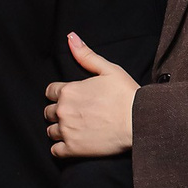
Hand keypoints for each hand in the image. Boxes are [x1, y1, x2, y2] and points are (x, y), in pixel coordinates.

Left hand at [46, 32, 137, 157]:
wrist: (140, 121)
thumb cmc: (127, 95)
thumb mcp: (109, 69)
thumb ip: (86, 55)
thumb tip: (70, 37)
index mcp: (69, 90)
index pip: (50, 91)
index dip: (61, 94)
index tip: (74, 99)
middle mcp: (63, 110)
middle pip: (48, 112)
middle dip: (59, 112)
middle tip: (77, 114)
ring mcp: (67, 130)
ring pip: (51, 131)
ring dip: (60, 130)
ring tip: (77, 129)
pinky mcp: (73, 149)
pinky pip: (55, 151)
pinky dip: (61, 148)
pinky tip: (74, 144)